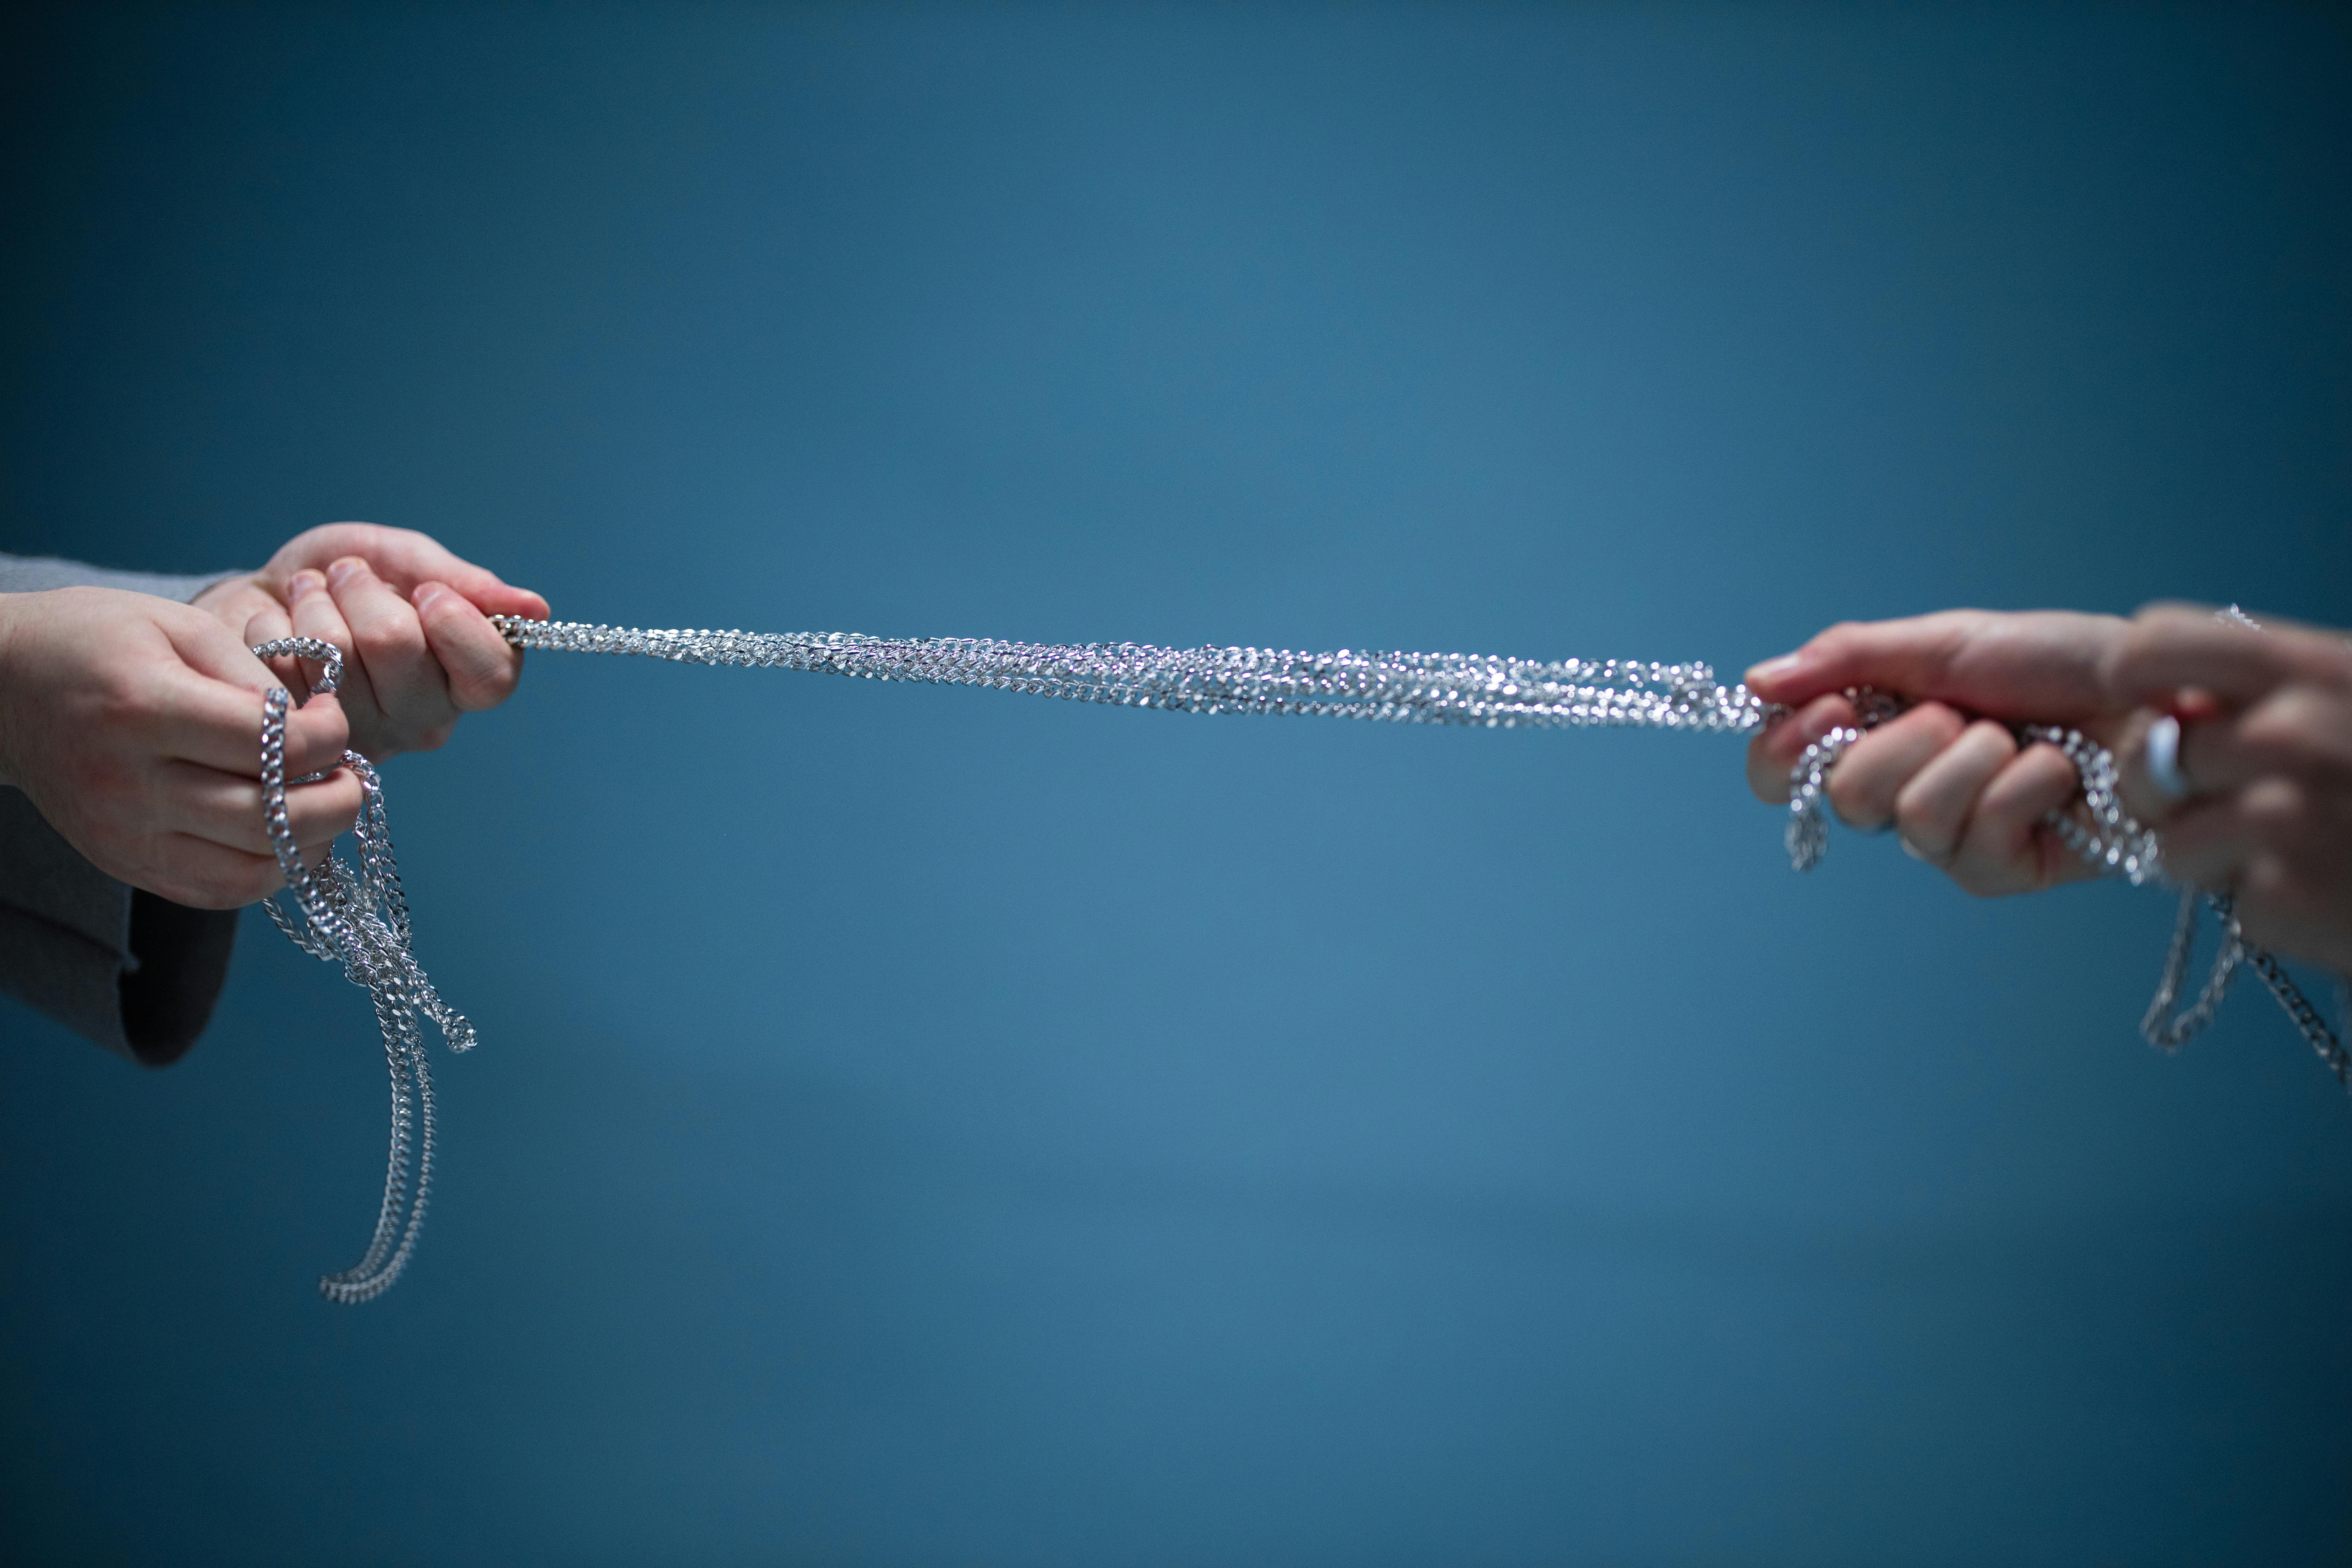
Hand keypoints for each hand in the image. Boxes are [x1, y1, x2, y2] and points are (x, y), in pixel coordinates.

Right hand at [0, 587, 360, 908]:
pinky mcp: (124, 864)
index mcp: (145, 709)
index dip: (329, 734)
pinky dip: (267, 874)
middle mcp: (131, 784)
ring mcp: (124, 835)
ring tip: (324, 807)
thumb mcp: (179, 625)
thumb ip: (252, 675)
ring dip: (311, 847)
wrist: (1, 689)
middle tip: (347, 773)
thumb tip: (316, 723)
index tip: (331, 716)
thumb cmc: (96, 641)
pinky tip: (286, 838)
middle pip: (271, 821)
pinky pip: (216, 893)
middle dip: (338, 801)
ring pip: (250, 873)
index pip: (274, 745)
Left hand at [193, 522, 547, 759]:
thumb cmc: (344, 579)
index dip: (455, 621)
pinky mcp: (298, 735)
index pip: (491, 675)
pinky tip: (279, 628)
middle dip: (364, 590)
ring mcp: (359, 735)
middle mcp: (421, 721)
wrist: (264, 596)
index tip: (426, 591)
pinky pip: (283, 659)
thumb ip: (465, 583)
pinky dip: (274, 624)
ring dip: (315, 600)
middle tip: (349, 576)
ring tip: (311, 594)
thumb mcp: (406, 561)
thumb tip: (537, 608)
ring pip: (336, 650)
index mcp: (464, 681)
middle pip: (398, 646)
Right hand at [1741, 610, 2131, 895]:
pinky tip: (2056, 774)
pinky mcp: (2001, 872)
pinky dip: (2020, 789)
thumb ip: (1847, 658)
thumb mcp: (1945, 641)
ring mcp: (1948, 839)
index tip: (1827, 711)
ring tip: (2020, 738)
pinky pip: (1972, 841)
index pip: (1782, 770)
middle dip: (1909, 736)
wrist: (2156, 694)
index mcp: (1874, 732)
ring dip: (1973, 757)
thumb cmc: (2060, 661)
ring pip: (1910, 815)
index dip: (1785, 749)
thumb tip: (1754, 682)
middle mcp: (1900, 791)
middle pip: (1843, 793)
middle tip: (1964, 712)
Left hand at [2105, 605, 2351, 972]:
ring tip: (2301, 851)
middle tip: (2250, 805)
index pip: (2157, 641)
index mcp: (2314, 670)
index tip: (2138, 697)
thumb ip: (2277, 689)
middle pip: (2154, 758)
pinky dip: (2268, 906)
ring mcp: (2282, 819)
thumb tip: (2180, 703)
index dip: (2132, 674)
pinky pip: (2227, 899)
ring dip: (2218, 856)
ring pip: (2172, 841)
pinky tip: (2329, 893)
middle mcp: (2289, 735)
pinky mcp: (2282, 898)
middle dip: (2182, 791)